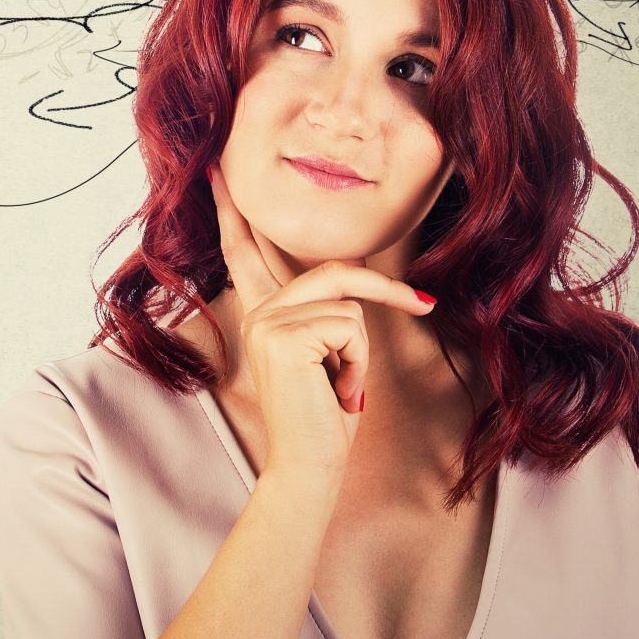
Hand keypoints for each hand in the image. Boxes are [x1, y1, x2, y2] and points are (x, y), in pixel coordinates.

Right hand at [206, 160, 436, 489]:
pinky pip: (348, 325)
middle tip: (422, 304)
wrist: (308, 467)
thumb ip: (325, 312)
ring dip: (361, 351)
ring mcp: (265, 322)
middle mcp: (256, 313)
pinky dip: (357, 362)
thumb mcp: (327, 354)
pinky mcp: (282, 335)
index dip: (229, 212)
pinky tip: (336, 391)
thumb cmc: (323, 418)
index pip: (245, 254)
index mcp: (261, 315)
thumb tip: (355, 271)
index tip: (217, 170)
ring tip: (341, 387)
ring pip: (347, 304)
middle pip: (332, 272)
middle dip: (384, 290)